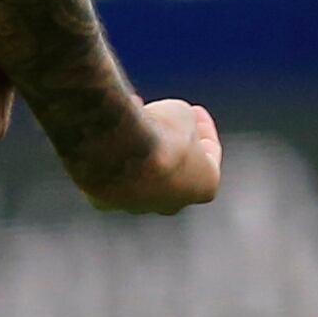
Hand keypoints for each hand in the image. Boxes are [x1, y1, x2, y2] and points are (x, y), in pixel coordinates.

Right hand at [68, 98, 222, 214]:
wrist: (119, 152)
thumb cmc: (159, 134)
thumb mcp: (180, 113)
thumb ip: (181, 120)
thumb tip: (169, 121)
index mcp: (205, 186)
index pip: (210, 152)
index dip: (203, 127)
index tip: (195, 110)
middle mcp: (174, 203)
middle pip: (178, 169)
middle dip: (173, 143)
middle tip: (167, 120)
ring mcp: (140, 206)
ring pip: (145, 173)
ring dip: (144, 148)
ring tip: (136, 121)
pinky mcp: (108, 201)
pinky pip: (115, 175)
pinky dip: (116, 155)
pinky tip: (112, 133)